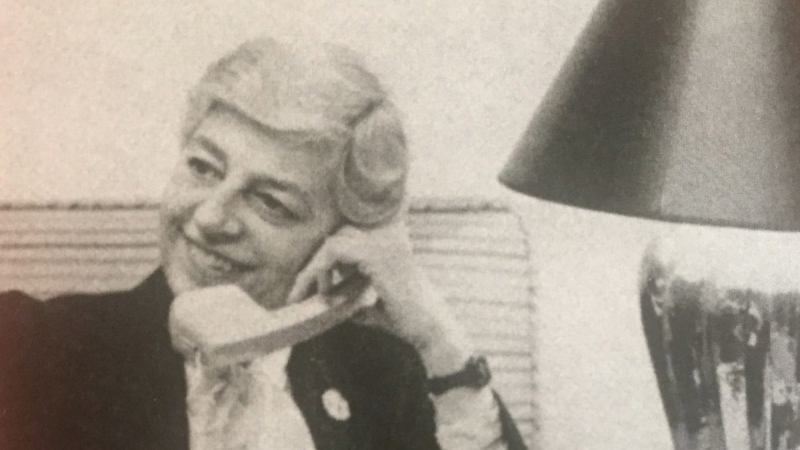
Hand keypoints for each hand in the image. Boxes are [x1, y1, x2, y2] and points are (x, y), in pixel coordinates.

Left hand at [286, 221, 472, 373]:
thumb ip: (348, 283)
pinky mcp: (375, 252)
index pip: (346, 232)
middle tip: (304, 290)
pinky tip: (320, 293)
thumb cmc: (401, 315)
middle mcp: (388, 229)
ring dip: (314, 268)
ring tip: (307, 294)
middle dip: (316, 262)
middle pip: (336, 234)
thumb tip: (321, 286)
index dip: (325, 255)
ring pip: (331, 241)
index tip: (310, 282)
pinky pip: (333, 250)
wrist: (428, 328)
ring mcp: (383, 238)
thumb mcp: (368, 294)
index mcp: (388, 234)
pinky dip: (318, 271)